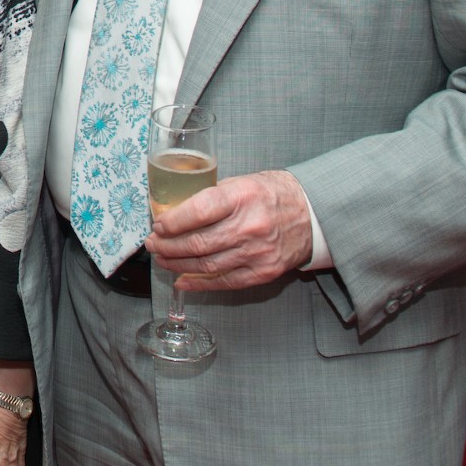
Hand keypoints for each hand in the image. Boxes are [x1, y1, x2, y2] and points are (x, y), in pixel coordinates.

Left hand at [147, 168, 313, 289]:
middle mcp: (249, 226)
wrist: (312, 214)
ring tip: (162, 259)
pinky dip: (198, 283)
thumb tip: (174, 212)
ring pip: (206, 265)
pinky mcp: (263, 272)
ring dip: (177, 265)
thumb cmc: (272, 194)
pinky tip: (182, 280)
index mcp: (242, 197)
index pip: (198, 211)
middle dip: (167, 246)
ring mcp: (257, 252)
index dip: (173, 222)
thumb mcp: (242, 182)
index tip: (158, 225)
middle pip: (198, 243)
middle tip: (153, 245)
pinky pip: (224, 282)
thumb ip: (211, 196)